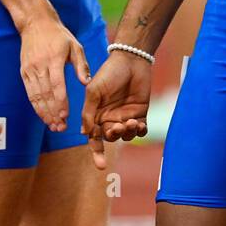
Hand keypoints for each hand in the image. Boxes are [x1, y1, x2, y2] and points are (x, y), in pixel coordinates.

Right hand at [18, 12, 90, 130]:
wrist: (35, 23)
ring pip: (36, 96)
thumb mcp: (75, 45)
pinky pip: (29, 92)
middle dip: (53, 113)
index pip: (56, 84)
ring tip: (53, 126)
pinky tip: (43, 116)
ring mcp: (30, 70)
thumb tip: (87, 83)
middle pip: (45, 94)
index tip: (65, 115)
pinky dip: (36, 106)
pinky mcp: (24, 72)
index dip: (60, 101)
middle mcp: (40, 66)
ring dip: (44, 113)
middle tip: (61, 127)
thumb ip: (82, 65)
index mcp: (54, 59)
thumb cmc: (59, 35)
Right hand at [81, 50, 152, 170]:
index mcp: (96, 115)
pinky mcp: (140, 113)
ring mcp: (125, 117)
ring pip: (126, 136)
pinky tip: (139, 124)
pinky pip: (140, 130)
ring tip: (131, 122)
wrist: (131, 60)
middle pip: (110, 138)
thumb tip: (85, 134)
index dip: (96, 153)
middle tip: (119, 126)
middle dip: (114, 136)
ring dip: (128, 133)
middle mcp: (109, 118)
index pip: (94, 138)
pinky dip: (140, 131)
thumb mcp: (94, 91)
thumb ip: (88, 113)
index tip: (101, 165)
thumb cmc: (109, 73)